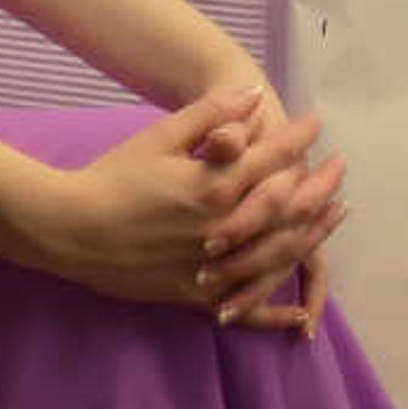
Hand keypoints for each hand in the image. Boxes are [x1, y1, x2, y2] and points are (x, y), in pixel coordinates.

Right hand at [23, 86, 338, 327]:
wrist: (69, 228)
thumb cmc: (111, 178)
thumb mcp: (156, 139)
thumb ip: (207, 116)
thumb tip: (251, 95)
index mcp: (212, 185)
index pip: (272, 158)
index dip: (298, 138)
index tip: (315, 124)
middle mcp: (224, 227)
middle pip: (289, 206)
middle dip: (319, 183)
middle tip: (339, 167)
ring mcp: (215, 266)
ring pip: (281, 254)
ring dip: (314, 233)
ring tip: (334, 216)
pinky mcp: (198, 295)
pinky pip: (248, 307)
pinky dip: (277, 312)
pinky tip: (303, 312)